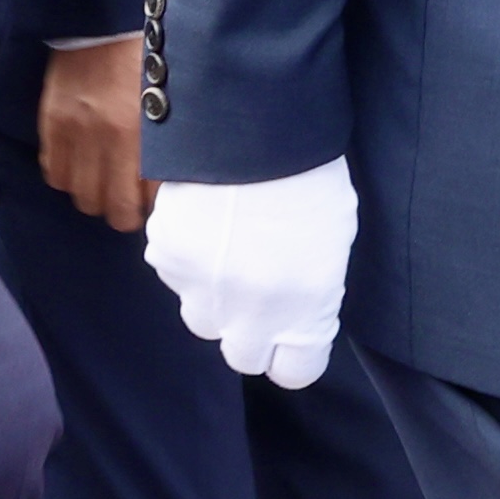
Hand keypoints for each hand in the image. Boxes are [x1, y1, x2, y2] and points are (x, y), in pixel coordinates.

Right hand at [38, 36, 148, 233]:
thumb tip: (162, 183)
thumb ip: (163, 142)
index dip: (144, 211)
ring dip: (93, 195)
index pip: (138, 199)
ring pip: (79, 194)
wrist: (103, 21)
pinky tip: (80, 167)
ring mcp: (74, 131)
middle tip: (127, 201)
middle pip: (107, 206)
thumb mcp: (166, 98)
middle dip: (120, 212)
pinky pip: (54, 172)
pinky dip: (67, 177)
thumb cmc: (143, 58)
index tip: (149, 207)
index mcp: (139, 132)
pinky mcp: (51, 121)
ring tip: (104, 185)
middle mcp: (104, 137)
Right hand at [144, 161, 358, 389]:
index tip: (294, 330)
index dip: (294, 351)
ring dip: (215, 296)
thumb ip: (312, 292)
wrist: (255, 126)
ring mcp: (202, 290)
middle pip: (243, 356)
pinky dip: (188, 255)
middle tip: (260, 287)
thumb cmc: (310, 177)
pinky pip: (174, 274)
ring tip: (231, 245)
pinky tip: (206, 219)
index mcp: (304, 312)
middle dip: (251, 330)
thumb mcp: (333, 243)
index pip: (295, 373)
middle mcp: (250, 315)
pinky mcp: (167, 259)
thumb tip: (293, 309)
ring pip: (202, 318)